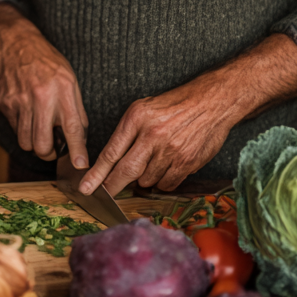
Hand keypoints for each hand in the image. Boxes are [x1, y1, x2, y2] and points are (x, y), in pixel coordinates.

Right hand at [0, 4, 88, 166]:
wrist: (12, 41)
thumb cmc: (44, 59)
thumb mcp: (68, 77)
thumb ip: (74, 106)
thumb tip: (78, 136)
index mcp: (62, 88)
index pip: (72, 128)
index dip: (77, 150)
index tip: (80, 165)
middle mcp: (41, 96)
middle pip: (43, 145)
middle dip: (49, 155)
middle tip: (53, 150)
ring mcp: (20, 101)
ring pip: (26, 143)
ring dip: (34, 145)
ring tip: (40, 134)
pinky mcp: (4, 103)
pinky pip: (15, 130)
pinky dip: (22, 130)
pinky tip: (27, 118)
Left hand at [79, 83, 233, 194]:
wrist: (211, 102)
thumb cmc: (175, 105)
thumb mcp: (144, 108)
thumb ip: (128, 133)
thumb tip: (112, 161)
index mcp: (136, 118)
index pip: (111, 152)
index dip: (96, 174)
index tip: (85, 187)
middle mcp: (152, 135)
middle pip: (125, 171)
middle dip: (112, 186)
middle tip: (105, 194)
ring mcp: (170, 150)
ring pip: (146, 180)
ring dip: (144, 179)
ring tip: (153, 162)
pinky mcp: (186, 162)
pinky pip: (167, 184)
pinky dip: (163, 181)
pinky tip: (167, 167)